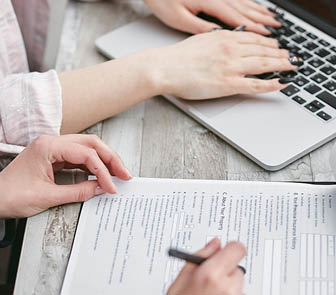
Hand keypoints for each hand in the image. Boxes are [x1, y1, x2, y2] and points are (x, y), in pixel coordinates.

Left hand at [0, 134, 130, 217]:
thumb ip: (78, 191)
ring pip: (88, 148)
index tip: (112, 186)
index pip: (86, 154)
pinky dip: (94, 165)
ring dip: (105, 160)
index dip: (103, 171)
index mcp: (48, 146)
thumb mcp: (47, 197)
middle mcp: (53, 142)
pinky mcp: (55, 157)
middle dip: (110, 158)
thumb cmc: (9, 196)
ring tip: (118, 173)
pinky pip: (80, 157)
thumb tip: (101, 188)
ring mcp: (54, 148)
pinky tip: (102, 174)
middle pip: (91, 144)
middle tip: (124, 173)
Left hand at [144, 0, 280, 33]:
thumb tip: (218, 35)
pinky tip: (255, 7)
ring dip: (260, 11)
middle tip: (278, 27)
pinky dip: (249, 4)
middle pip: (246, 9)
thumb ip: (200, 27)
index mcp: (211, 2)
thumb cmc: (163, 0)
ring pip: (244, 3)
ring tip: (273, 18)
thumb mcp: (178, 18)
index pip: (238, 18)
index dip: (254, 28)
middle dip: (263, 20)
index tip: (268, 36)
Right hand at [154, 30, 296, 99]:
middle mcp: (232, 50)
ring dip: (281, 65)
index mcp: (224, 39)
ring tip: (291, 67)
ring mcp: (231, 67)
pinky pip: (255, 84)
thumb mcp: (201, 40)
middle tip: (291, 57)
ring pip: (264, 64)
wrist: (165, 67)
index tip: (277, 45)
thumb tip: (225, 41)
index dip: (269, 42)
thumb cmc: (177, 57)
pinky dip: (271, 84)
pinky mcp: (227, 84)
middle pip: (264, 50)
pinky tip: (281, 83)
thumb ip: (217, 41)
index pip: (254, 39)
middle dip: (280, 53)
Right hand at [168, 238, 245, 294]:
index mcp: (211, 274)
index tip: (225, 252)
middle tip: (210, 280)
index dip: (230, 249)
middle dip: (225, 271)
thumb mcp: (181, 279)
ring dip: (228, 287)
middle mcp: (228, 288)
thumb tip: (214, 243)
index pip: (237, 248)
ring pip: (238, 285)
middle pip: (237, 268)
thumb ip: (200, 256)